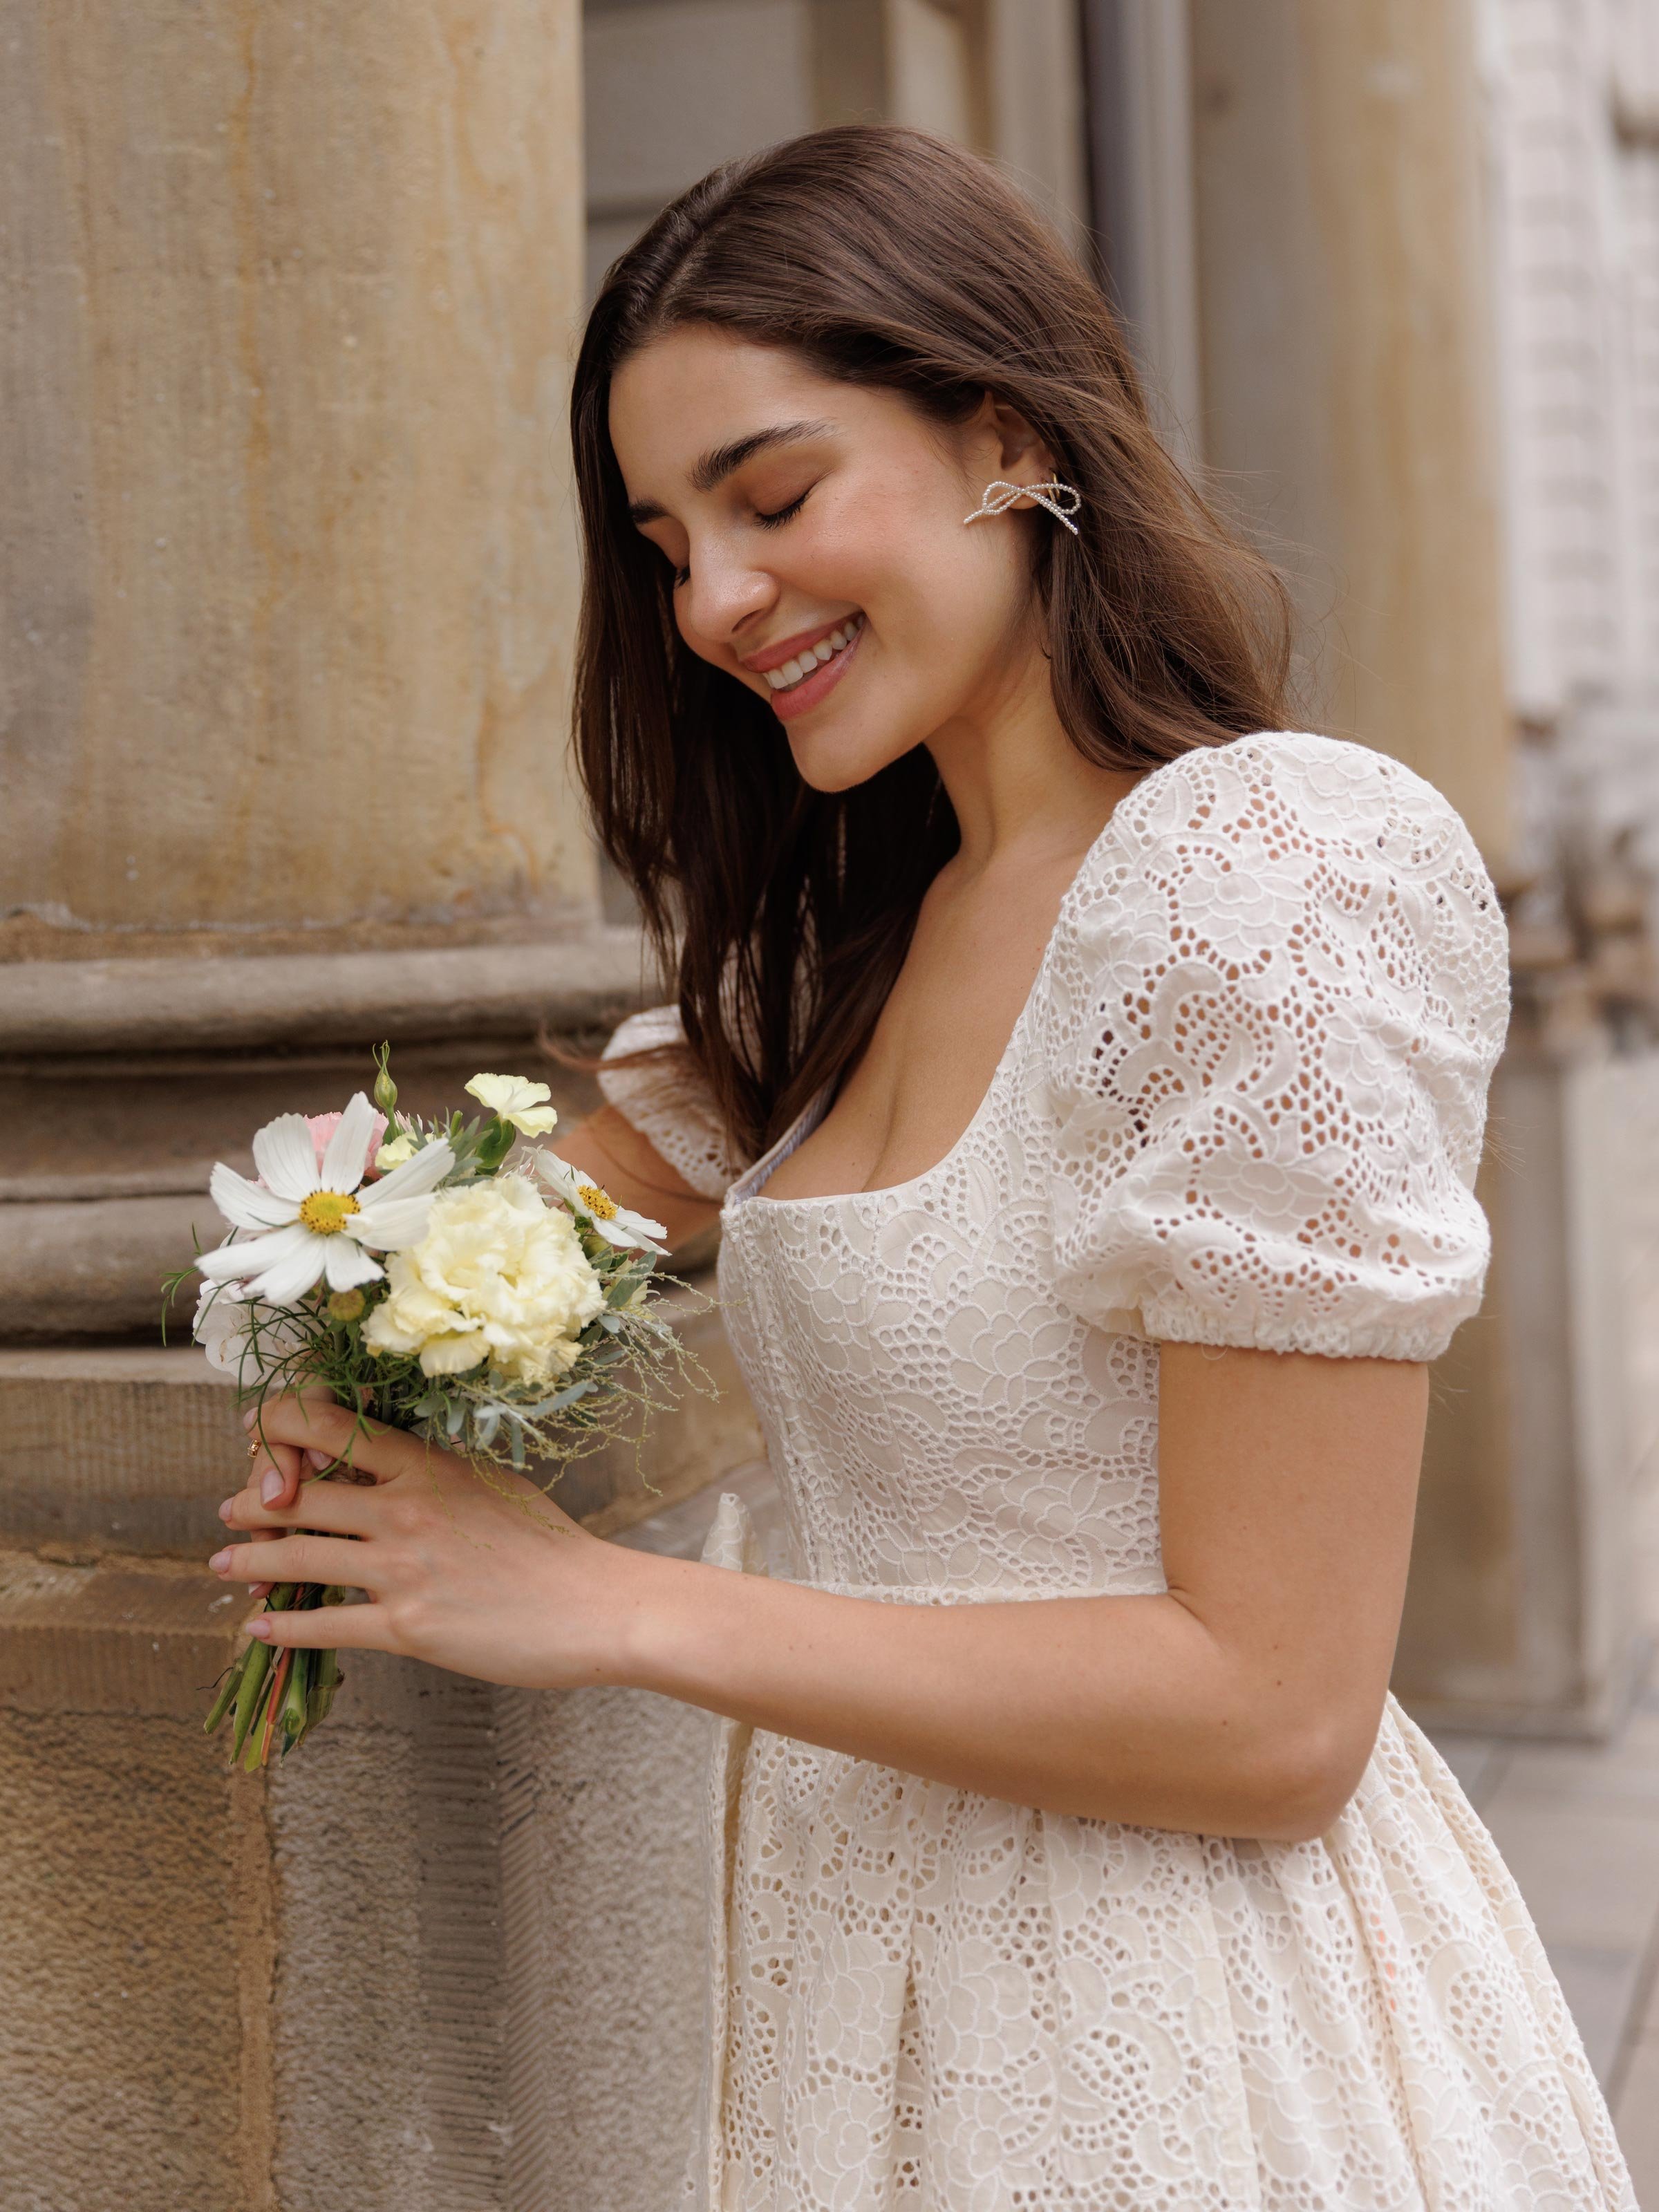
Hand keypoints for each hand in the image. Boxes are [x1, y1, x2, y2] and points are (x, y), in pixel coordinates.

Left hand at [209, 1393, 637, 1688]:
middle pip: (296, 1495)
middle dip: (248, 1503)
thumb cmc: (548, 1543)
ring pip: (296, 1556)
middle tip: (228, 1511)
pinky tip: (258, 1626)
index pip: (329, 1428)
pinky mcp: (408, 1625)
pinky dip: (282, 1624)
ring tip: (222, 1565)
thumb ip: (431, 1472)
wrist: (591, 1605)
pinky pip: (325, 1623)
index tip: (262, 1440)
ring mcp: (402, 1568)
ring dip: (247, 1561)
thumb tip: (387, 1467)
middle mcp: (405, 1508)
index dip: (279, 1429)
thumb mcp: (487, 1482)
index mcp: (426, 1464)